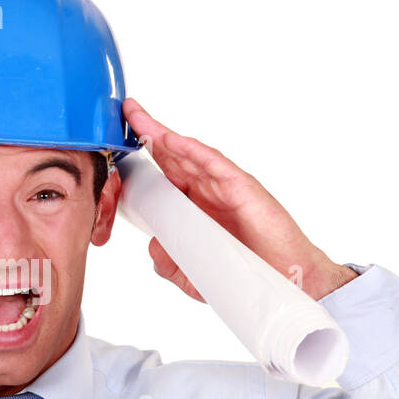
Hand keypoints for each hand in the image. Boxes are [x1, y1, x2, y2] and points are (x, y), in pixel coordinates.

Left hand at [121, 98, 356, 301]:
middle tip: (124, 113)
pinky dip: (191, 150)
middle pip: (170, 157)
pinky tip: (169, 139)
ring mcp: (223, 187)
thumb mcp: (193, 276)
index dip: (138, 163)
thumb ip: (168, 262)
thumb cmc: (244, 276)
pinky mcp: (241, 187)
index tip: (113, 149)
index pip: (160, 179)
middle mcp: (206, 193)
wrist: (284, 284)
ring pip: (187, 154)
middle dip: (145, 134)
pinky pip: (213, 164)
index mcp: (192, 209)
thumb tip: (152, 243)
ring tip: (137, 117)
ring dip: (161, 135)